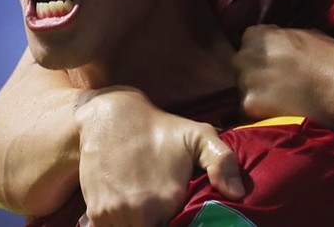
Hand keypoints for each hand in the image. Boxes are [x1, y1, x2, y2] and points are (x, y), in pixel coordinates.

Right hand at [74, 87, 243, 226]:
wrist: (111, 117)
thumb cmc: (161, 129)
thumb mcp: (198, 135)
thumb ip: (223, 161)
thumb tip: (238, 194)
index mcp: (167, 201)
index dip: (180, 226)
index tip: (182, 219)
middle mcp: (140, 212)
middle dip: (159, 226)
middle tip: (165, 214)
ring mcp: (114, 214)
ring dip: (137, 226)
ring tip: (149, 214)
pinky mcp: (96, 212)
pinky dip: (118, 226)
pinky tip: (128, 216)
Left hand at [233, 25, 333, 127]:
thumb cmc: (331, 58)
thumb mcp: (304, 34)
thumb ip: (282, 38)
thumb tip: (278, 43)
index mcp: (257, 35)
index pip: (248, 42)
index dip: (263, 54)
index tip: (276, 64)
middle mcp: (245, 55)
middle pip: (242, 66)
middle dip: (255, 74)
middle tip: (278, 85)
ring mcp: (245, 81)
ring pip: (243, 90)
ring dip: (257, 95)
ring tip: (281, 101)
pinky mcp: (249, 105)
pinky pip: (248, 112)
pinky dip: (260, 114)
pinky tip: (280, 113)